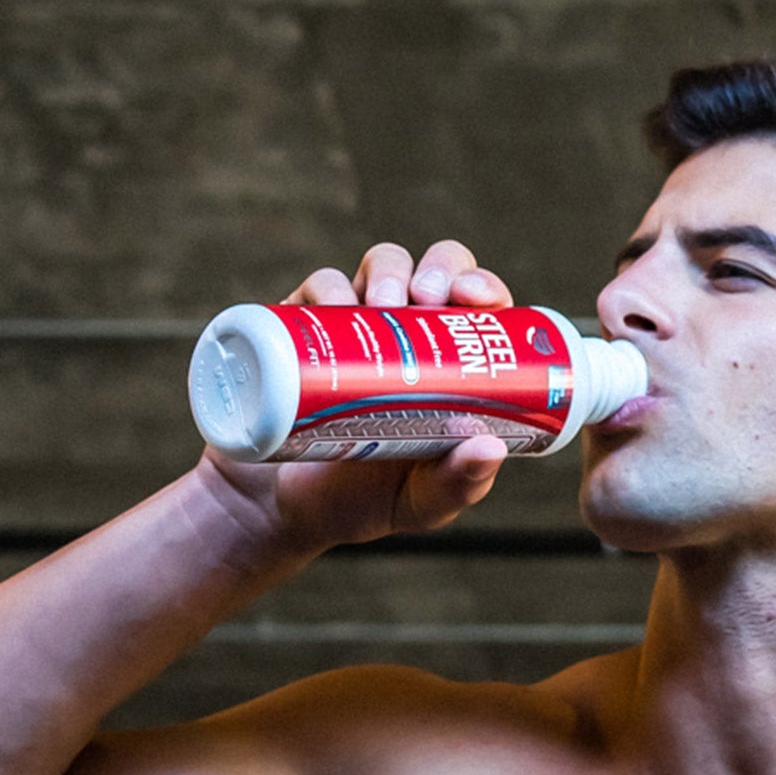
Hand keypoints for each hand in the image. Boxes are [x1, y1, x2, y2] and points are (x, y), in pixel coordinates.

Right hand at [195, 240, 514, 557]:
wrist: (285, 510)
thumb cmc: (367, 502)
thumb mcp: (423, 503)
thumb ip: (459, 483)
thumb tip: (490, 446)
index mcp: (452, 368)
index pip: (480, 310)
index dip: (483, 287)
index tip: (474, 300)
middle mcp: (410, 336)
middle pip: (438, 270)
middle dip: (440, 267)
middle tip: (428, 299)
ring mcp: (358, 326)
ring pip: (382, 265)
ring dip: (389, 272)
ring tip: (382, 305)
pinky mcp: (306, 328)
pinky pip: (318, 288)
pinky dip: (329, 289)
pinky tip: (336, 310)